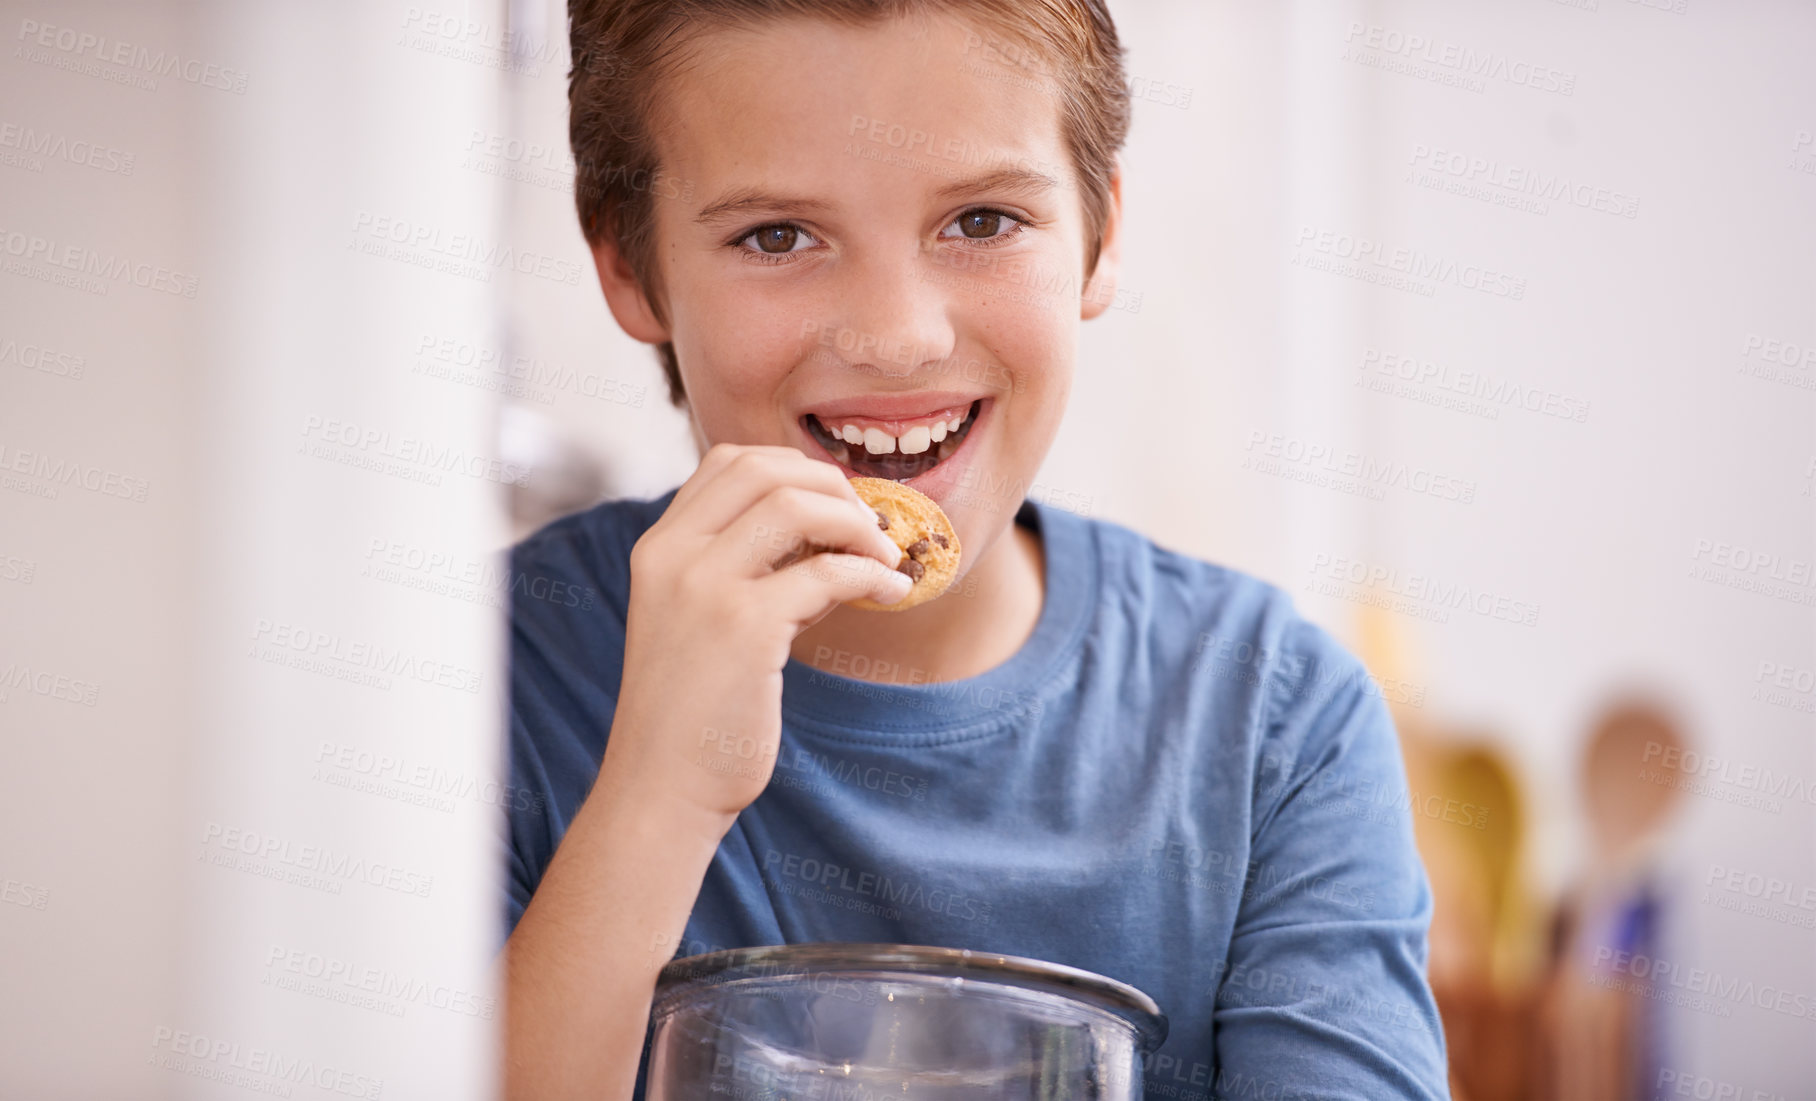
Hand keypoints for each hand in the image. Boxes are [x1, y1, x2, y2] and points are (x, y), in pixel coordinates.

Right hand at [604, 445, 910, 824]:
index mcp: (659, 548)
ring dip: (857, 524)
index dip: (794, 469)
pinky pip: (829, 572)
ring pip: (797, 506)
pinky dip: (873, 575)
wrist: (660, 789)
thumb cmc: (691, 713)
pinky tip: (891, 591)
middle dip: (832, 487)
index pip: (728, 461)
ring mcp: (705, 587)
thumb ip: (746, 570)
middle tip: (870, 526)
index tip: (834, 503)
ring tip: (884, 556)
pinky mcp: (745, 627)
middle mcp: (674, 556)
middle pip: (766, 470)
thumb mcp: (700, 620)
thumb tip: (829, 536)